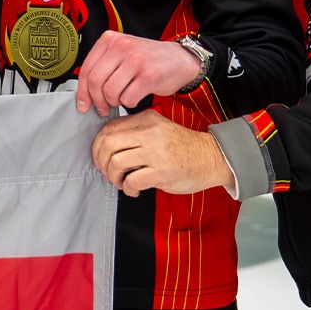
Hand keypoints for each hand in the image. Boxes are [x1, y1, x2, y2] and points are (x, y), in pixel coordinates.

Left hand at [75, 31, 203, 116]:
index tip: (83, 104)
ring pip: (110, 91)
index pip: (86, 69)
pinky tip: (134, 96)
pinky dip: (129, 103)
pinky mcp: (149, 76)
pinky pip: (127, 98)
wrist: (180, 59)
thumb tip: (83, 93)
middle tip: (102, 107)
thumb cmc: (148, 58)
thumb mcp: (122, 52)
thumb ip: (102, 66)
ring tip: (121, 99)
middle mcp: (122, 47)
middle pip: (95, 82)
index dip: (82, 91)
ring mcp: (136, 60)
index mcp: (110, 39)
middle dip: (97, 100)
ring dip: (114, 102)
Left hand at [91, 111, 232, 197]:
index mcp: (146, 120)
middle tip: (106, 171)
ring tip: (121, 182)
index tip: (100, 157)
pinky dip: (127, 188)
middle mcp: (149, 133)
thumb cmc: (183, 147)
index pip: (109, 129)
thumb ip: (135, 132)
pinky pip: (132, 180)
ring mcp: (156, 152)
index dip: (97, 146)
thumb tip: (106, 144)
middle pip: (108, 144)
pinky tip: (134, 189)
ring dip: (113, 177)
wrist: (212, 157)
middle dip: (101, 162)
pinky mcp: (162, 171)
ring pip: (116, 162)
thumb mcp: (158, 129)